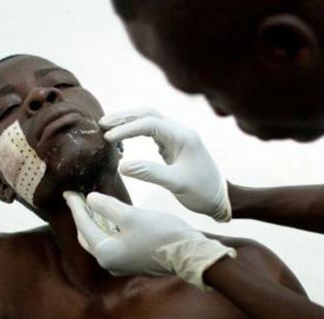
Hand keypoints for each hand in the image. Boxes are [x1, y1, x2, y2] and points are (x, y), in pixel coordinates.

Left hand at [64, 191, 234, 289]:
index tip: (69, 192)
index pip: (84, 225)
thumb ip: (107, 206)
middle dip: (83, 216)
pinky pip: (113, 244)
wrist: (189, 253)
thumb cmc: (161, 234)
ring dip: (96, 223)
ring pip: (101, 240)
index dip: (76, 206)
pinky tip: (111, 217)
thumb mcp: (131, 215)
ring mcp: (121, 265)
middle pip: (88, 236)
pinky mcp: (132, 262)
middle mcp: (109, 263)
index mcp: (105, 252)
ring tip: (93, 204)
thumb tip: (90, 199)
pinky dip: (109, 230)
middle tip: (78, 197)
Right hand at [99, 108, 231, 221]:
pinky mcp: (174, 147)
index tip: (108, 138)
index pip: (149, 123)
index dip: (127, 129)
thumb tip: (123, 166)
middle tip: (102, 124)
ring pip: (150, 121)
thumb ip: (150, 173)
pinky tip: (123, 139)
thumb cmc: (202, 193)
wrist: (221, 199)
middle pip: (149, 114)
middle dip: (125, 117)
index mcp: (183, 137)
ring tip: (108, 129)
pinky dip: (136, 132)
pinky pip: (152, 133)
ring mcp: (177, 138)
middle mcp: (181, 132)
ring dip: (129, 122)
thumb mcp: (176, 184)